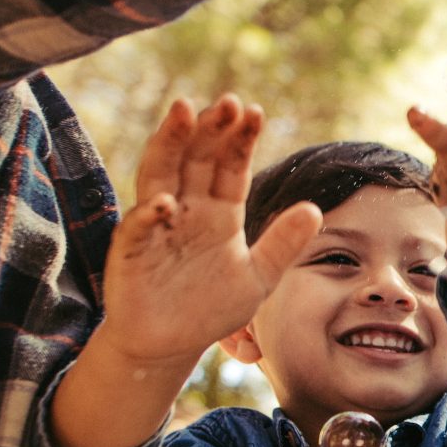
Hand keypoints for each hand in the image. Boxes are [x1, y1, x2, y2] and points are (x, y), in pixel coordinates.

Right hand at [97, 97, 320, 371]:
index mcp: (218, 211)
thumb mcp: (258, 277)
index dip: (240, 139)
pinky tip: (165, 201)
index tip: (255, 112)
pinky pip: (138, 228)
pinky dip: (150, 213)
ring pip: (161, 174)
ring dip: (170, 143)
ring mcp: (156, 226)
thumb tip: (315, 208)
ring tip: (184, 112)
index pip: (230, 166)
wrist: (171, 344)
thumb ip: (284, 244)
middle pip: (195, 157)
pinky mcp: (131, 252)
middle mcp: (185, 208)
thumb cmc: (210, 307)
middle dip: (209, 128)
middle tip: (227, 102)